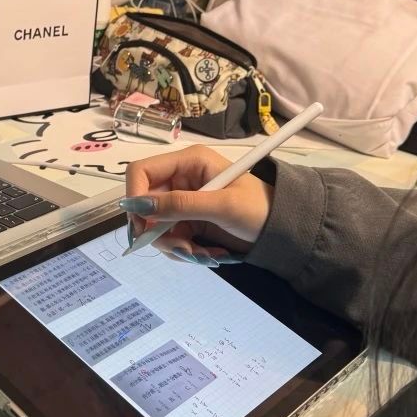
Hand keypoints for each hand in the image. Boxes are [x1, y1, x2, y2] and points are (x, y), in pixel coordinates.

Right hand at [121, 146, 272, 264]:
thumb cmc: (258, 209)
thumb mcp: (221, 206)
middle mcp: (181, 179)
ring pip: (155, 226)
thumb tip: (139, 207)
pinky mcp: (187, 221)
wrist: (281, 230)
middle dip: (158, 231)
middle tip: (180, 249)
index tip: (141, 226)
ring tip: (200, 254)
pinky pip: (169, 238)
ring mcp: (183, 201)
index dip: (135, 197)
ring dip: (173, 245)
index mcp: (188, 162)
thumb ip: (180, 205)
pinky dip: (182, 250)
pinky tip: (204, 254)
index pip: (142, 172)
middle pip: (146, 205)